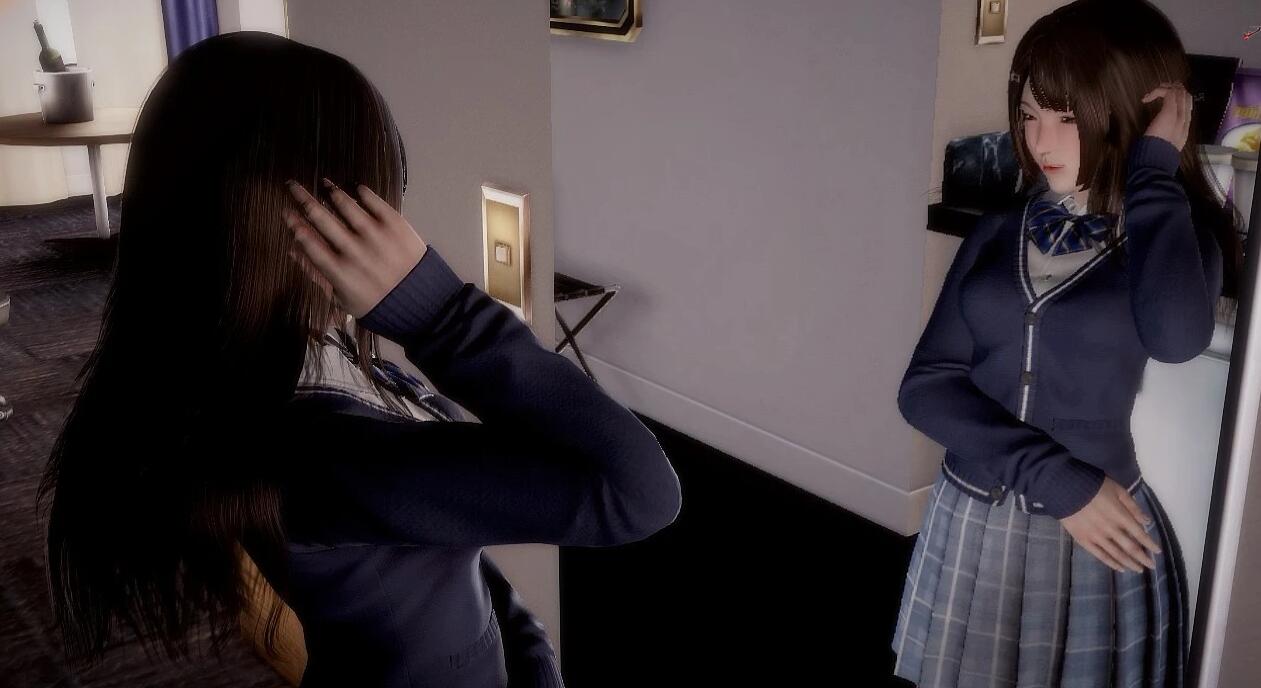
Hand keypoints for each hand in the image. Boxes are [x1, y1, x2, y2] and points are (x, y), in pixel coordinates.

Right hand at [284, 179, 427, 318]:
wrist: (422, 302)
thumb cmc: (379, 304)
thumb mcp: (342, 299)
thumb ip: (316, 275)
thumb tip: (292, 251)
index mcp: (338, 271)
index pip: (308, 241)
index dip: (294, 223)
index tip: (286, 211)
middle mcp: (354, 251)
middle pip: (320, 217)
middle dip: (302, 198)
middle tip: (293, 185)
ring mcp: (375, 235)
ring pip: (346, 205)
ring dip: (332, 192)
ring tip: (325, 184)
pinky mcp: (395, 225)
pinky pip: (374, 201)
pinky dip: (362, 192)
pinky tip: (355, 188)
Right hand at [1060, 476, 1161, 572]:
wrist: (1064, 488)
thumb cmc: (1093, 486)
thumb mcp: (1117, 489)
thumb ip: (1132, 506)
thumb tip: (1147, 521)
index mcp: (1120, 516)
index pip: (1140, 534)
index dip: (1150, 544)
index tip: (1158, 552)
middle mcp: (1111, 529)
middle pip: (1130, 548)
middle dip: (1142, 558)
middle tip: (1151, 566)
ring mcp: (1096, 537)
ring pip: (1117, 554)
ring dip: (1129, 563)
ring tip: (1138, 570)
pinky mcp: (1084, 540)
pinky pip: (1100, 555)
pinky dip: (1111, 563)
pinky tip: (1119, 568)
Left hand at [1141, 81, 1191, 152]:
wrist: (1158, 158)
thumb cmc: (1157, 154)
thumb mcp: (1165, 144)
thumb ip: (1166, 137)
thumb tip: (1159, 135)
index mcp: (1185, 127)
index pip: (1188, 105)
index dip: (1179, 96)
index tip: (1167, 95)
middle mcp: (1185, 119)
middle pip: (1186, 95)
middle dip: (1175, 88)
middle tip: (1161, 88)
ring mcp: (1179, 114)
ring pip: (1179, 92)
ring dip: (1166, 88)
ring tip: (1153, 92)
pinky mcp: (1169, 112)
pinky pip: (1168, 93)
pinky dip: (1157, 91)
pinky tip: (1147, 98)